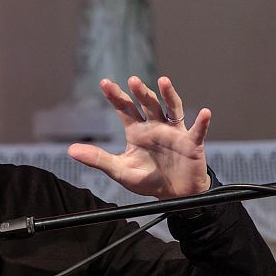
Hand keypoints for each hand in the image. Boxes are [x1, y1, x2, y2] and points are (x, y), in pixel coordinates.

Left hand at [68, 76, 210, 199]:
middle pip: (148, 104)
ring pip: (171, 108)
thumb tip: (71, 150)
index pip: (125, 108)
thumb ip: (97, 159)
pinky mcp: (191, 143)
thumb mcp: (119, 170)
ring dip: (168, 95)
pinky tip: (204, 112)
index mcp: (137, 131)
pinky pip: (198, 130)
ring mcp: (174, 132)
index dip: (116, 95)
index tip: (104, 82)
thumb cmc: (148, 180)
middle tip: (132, 80)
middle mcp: (156, 126)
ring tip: (163, 81)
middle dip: (140, 92)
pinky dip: (202, 121)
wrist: (174, 195)